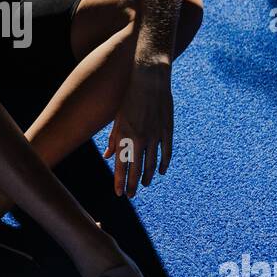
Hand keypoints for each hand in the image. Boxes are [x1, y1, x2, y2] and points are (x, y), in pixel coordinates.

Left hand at [103, 61, 173, 197]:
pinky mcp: (167, 130)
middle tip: (130, 195)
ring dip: (147, 176)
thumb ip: (113, 140)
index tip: (119, 193)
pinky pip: (166, 153)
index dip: (120, 182)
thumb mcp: (117, 119)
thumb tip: (108, 157)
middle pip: (136, 169)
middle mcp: (140, 139)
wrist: (149, 81)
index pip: (121, 166)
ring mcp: (155, 135)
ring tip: (144, 184)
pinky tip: (160, 171)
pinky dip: (163, 164)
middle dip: (132, 185)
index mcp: (124, 136)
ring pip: (152, 164)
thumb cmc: (129, 99)